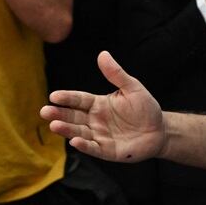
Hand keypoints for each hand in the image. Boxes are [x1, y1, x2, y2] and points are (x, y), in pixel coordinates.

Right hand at [40, 51, 166, 161]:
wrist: (160, 130)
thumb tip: (102, 54)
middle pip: (73, 116)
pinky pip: (93, 148)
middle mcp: (95, 120)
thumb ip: (116, 74)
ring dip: (66, 129)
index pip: (79, 99)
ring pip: (79, 132)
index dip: (67, 98)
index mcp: (98, 104)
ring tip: (54, 125)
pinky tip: (75, 141)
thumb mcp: (132, 88)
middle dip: (59, 114)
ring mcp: (99, 136)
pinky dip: (84, 145)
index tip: (54, 96)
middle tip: (45, 111)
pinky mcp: (107, 150)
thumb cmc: (146, 108)